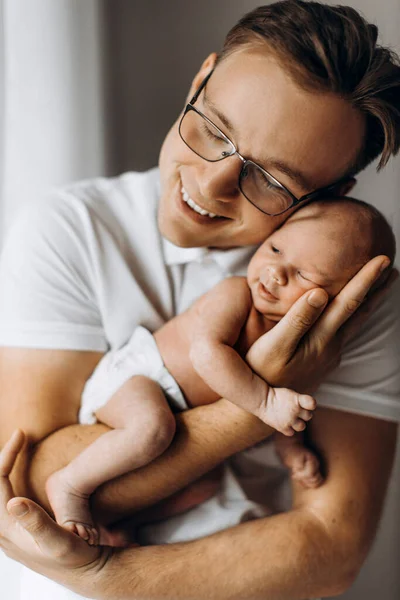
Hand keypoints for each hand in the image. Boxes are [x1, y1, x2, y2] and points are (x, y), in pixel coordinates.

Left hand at [0, 430, 110, 595]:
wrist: (87, 572)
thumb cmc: (76, 557)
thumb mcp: (59, 541)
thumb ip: (36, 522)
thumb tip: (14, 502)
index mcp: (8, 527)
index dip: (7, 454)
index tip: (22, 433)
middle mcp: (4, 529)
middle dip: (4, 457)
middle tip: (19, 436)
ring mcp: (11, 529)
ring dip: (5, 467)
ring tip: (17, 448)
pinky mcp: (20, 529)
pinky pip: (7, 496)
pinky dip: (11, 478)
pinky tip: (22, 471)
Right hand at [246, 256, 396, 392]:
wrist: (265, 409)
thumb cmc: (262, 373)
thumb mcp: (274, 346)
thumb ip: (298, 319)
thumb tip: (321, 292)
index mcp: (321, 338)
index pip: (348, 303)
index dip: (365, 280)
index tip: (382, 260)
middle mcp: (331, 346)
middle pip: (358, 312)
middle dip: (375, 289)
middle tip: (391, 268)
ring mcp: (329, 355)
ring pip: (354, 324)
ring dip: (369, 303)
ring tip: (381, 287)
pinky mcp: (322, 360)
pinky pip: (344, 332)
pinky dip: (353, 316)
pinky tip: (350, 314)